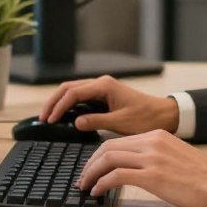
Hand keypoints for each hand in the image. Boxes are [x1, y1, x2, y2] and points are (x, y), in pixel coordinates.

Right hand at [39, 75, 179, 134]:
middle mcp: (101, 83)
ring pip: (73, 90)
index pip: (73, 93)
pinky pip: (81, 96)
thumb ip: (96, 121)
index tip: (49, 120)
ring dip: (60, 102)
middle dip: (53, 101)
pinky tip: (64, 115)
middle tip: (43, 117)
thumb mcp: (121, 123)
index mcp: (104, 86)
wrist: (163, 115)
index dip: (59, 106)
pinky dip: (69, 104)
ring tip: (49, 116)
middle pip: (69, 87)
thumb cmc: (146, 118)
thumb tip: (75, 122)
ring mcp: (102, 88)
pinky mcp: (104, 95)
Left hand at [77, 129, 206, 206]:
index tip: (92, 168)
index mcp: (157, 136)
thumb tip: (134, 167)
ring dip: (91, 173)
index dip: (99, 155)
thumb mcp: (175, 156)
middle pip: (108, 147)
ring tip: (86, 186)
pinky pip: (118, 175)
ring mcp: (152, 158)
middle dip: (90, 163)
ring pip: (109, 158)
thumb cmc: (202, 176)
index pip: (118, 141)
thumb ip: (155, 155)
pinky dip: (102, 183)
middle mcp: (152, 142)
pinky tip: (98, 192)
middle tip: (83, 178)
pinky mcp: (153, 176)